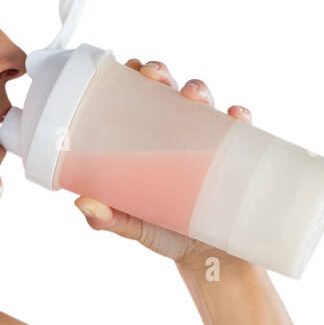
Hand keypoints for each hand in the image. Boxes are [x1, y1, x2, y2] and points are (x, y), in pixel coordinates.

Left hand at [74, 58, 252, 268]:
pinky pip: (241, 132)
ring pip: (203, 105)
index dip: (131, 75)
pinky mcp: (235, 158)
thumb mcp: (131, 226)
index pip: (136, 99)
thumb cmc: (162, 232)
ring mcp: (207, 143)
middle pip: (167, 91)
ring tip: (194, 95)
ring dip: (198, 90)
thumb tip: (82, 203)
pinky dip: (239, 119)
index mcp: (146, 142)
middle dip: (160, 74)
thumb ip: (107, 218)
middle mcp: (176, 135)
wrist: (206, 258)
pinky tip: (235, 116)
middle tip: (154, 76)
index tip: (127, 66)